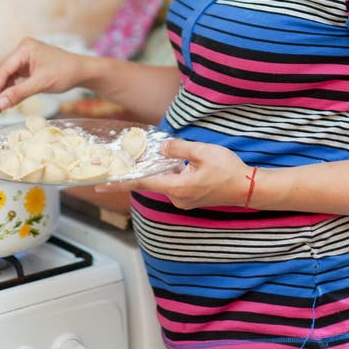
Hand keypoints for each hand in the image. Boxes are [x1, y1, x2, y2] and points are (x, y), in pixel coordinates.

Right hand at [0, 37, 84, 111]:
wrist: (82, 71)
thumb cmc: (65, 73)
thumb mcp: (41, 84)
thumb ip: (19, 93)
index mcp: (24, 49)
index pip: (4, 70)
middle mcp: (23, 50)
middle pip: (4, 73)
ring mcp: (26, 57)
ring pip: (8, 76)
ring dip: (4, 91)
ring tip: (0, 108)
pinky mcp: (29, 65)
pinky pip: (16, 77)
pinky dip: (12, 89)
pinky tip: (9, 100)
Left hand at [110, 137, 252, 209]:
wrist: (248, 188)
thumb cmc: (227, 169)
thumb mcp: (202, 152)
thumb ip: (178, 148)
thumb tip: (161, 148)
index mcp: (177, 187)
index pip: (142, 183)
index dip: (120, 182)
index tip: (100, 185)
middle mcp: (177, 198)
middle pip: (154, 180)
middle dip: (146, 168)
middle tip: (133, 156)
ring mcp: (185, 201)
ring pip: (166, 181)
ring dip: (165, 170)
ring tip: (175, 156)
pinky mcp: (192, 198)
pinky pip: (176, 184)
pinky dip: (174, 174)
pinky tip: (184, 163)